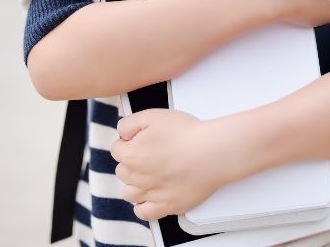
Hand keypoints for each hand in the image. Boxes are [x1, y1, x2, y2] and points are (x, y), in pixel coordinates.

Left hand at [111, 109, 227, 220]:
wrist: (213, 152)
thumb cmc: (187, 133)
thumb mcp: (153, 115)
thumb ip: (128, 124)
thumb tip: (121, 135)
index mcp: (131, 155)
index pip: (116, 150)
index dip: (128, 141)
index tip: (141, 139)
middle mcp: (138, 178)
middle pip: (122, 171)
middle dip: (131, 161)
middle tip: (150, 153)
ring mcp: (152, 194)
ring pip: (129, 193)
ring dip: (135, 183)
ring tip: (151, 174)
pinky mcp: (167, 206)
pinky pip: (144, 213)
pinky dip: (143, 205)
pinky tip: (151, 194)